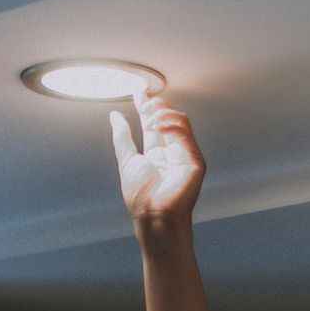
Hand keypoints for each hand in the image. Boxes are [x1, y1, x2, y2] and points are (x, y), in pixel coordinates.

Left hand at [110, 90, 205, 225]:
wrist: (153, 216)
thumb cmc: (141, 197)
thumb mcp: (126, 160)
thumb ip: (122, 137)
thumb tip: (115, 117)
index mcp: (157, 153)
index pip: (154, 124)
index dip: (146, 107)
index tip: (138, 94)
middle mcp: (172, 152)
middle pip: (169, 118)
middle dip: (156, 106)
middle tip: (143, 104)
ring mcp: (185, 155)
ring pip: (180, 121)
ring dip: (163, 114)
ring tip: (148, 119)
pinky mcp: (195, 161)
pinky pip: (186, 134)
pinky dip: (171, 125)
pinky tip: (156, 127)